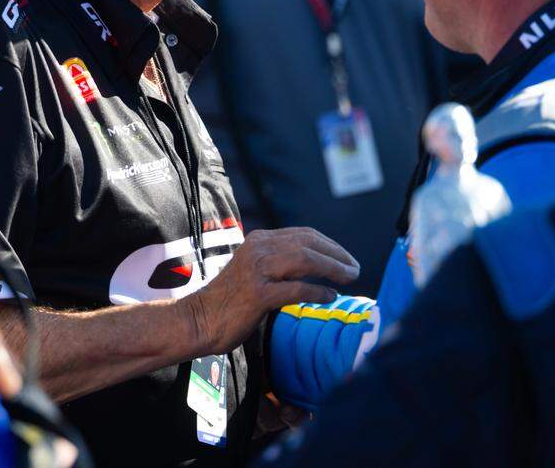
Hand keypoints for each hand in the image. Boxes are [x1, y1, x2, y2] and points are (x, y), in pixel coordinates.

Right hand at [183, 227, 359, 354]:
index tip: (346, 258)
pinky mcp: (257, 294)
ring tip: (349, 279)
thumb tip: (316, 268)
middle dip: (336, 255)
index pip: (303, 235)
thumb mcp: (254, 270)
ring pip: (305, 261)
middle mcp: (259, 249)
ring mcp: (257, 271)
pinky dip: (317, 292)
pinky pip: (296, 289)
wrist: (199, 320)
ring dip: (332, 269)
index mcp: (259, 241)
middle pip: (308, 244)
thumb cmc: (229, 301)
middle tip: (355, 268)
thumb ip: (279, 264)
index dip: (329, 245)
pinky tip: (330, 297)